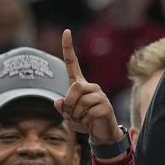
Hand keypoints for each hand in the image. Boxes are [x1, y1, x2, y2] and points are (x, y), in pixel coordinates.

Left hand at [55, 30, 122, 149]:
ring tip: (82, 119)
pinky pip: (89, 112)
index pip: (73, 63)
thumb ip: (62, 107)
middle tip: (71, 115)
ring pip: (80, 102)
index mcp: (80, 84)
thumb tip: (58, 101)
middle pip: (74, 88)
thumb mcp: (69, 115)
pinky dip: (85, 121)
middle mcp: (91, 86)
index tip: (66, 31)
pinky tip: (90, 122)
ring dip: (76, 115)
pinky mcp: (106, 106)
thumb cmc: (84, 121)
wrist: (102, 134)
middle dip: (68, 105)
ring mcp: (100, 95)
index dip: (68, 48)